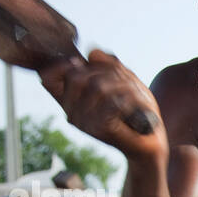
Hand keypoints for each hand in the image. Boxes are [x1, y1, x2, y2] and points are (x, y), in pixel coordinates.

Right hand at [38, 49, 165, 160]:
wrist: (150, 143)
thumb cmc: (136, 111)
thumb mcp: (124, 81)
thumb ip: (108, 64)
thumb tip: (92, 52)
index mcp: (72, 101)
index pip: (47, 79)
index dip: (59, 65)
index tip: (79, 62)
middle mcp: (72, 113)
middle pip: (77, 76)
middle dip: (107, 72)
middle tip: (127, 84)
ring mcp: (84, 123)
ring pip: (98, 86)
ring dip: (124, 86)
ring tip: (136, 97)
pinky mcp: (99, 130)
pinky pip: (112, 102)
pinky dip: (130, 100)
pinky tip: (136, 108)